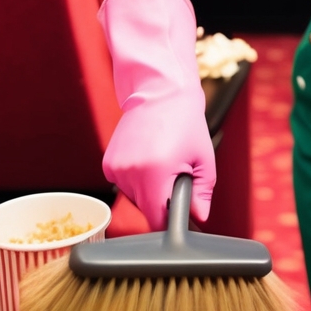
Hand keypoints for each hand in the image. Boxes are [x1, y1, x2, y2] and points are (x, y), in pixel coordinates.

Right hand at [99, 0, 215, 230]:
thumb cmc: (184, 121)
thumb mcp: (203, 158)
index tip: (179, 209)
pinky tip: (147, 158)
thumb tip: (198, 216)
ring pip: (134, 198)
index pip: (157, 219)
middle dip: (162, 198)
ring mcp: (115, 169)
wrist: (159, 92)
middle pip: (145, 209)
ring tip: (161, 161)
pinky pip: (124, 185)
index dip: (170, 218)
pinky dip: (136, 178)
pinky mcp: (107, 164)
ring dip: (148, 188)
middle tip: (175, 171)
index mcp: (154, 173)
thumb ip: (202, 192)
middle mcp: (130, 173)